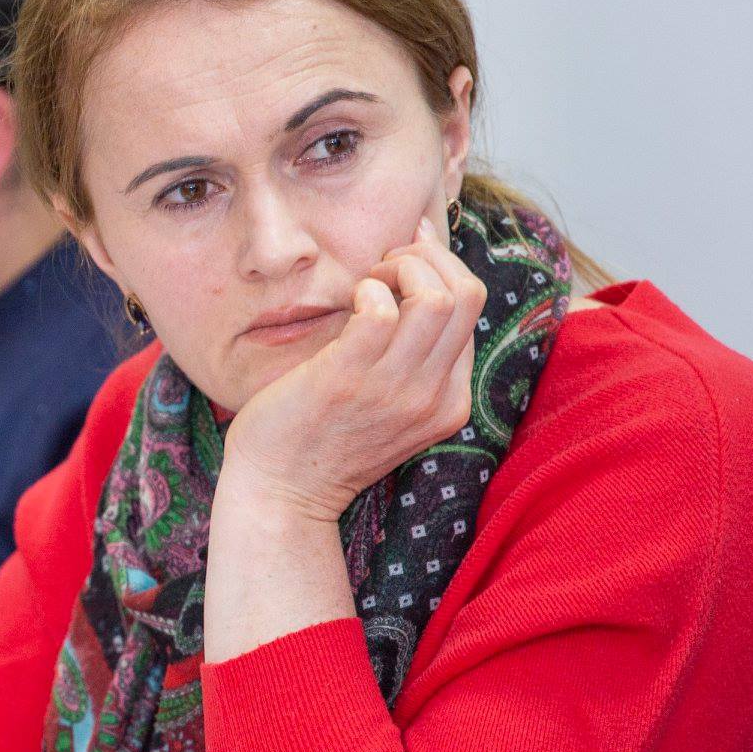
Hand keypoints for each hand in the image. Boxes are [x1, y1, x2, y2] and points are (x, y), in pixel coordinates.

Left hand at [218, 217, 485, 523]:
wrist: (281, 493)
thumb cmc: (323, 435)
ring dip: (400, 268)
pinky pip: (382, 312)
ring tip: (368, 283)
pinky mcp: (348, 380)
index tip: (400, 264)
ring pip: (437, 297)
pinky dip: (367, 290)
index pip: (471, 307)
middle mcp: (433, 398)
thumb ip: (412, 356)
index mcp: (450, 401)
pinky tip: (348, 302)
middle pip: (467, 293)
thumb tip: (416, 271)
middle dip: (426, 258)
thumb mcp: (389, 402)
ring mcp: (394, 391)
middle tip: (384, 268)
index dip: (438, 268)